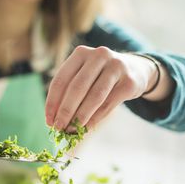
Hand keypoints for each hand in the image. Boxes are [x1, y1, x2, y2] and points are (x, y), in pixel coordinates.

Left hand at [45, 46, 159, 130]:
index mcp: (81, 53)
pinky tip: (88, 127)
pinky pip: (109, 103)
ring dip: (81, 116)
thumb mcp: (85, 75)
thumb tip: (55, 120)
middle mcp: (99, 55)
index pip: (61, 79)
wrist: (136, 70)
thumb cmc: (101, 76)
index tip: (48, 120)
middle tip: (58, 128)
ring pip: (94, 96)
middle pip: (77, 87)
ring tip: (72, 130)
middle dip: (65, 111)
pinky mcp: (129, 82)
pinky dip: (96, 118)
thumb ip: (69, 92)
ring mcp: (116, 67)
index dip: (53, 102)